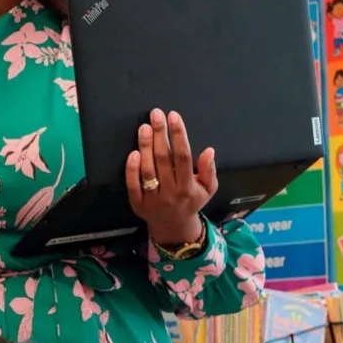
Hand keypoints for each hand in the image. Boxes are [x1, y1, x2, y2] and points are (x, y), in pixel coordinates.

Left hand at [126, 108, 215, 246]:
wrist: (173, 228)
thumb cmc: (191, 202)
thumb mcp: (208, 189)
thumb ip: (209, 170)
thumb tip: (210, 150)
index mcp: (188, 187)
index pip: (183, 157)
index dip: (178, 135)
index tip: (173, 116)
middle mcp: (170, 192)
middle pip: (164, 159)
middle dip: (160, 134)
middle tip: (155, 114)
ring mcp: (153, 198)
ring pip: (148, 170)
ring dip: (145, 147)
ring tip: (144, 127)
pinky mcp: (138, 203)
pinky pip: (133, 185)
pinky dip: (132, 169)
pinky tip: (133, 152)